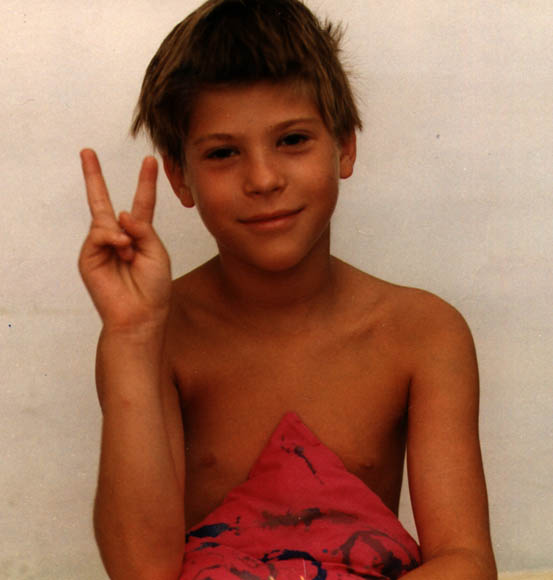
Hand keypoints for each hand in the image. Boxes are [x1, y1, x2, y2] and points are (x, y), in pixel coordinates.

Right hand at [78, 149, 171, 332]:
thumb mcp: (157, 251)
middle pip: (103, 202)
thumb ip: (143, 228)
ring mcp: (101, 246)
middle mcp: (118, 237)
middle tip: (87, 152)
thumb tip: (120, 213)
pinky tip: (121, 250)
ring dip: (122, 234)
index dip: (146, 182)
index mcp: (139, 235)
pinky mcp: (89, 256)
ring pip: (104, 219)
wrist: (141, 313)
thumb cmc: (154, 286)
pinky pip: (99, 234)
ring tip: (130, 253)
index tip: (150, 161)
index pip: (142, 202)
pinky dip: (112, 238)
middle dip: (94, 176)